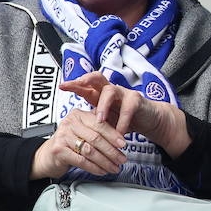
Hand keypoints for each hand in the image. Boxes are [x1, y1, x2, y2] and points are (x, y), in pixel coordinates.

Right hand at [30, 109, 127, 179]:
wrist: (47, 156)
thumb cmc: (70, 142)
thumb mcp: (84, 130)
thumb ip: (99, 128)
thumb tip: (123, 133)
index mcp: (79, 114)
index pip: (100, 124)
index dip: (114, 135)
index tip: (124, 144)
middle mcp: (69, 123)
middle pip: (96, 138)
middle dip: (112, 150)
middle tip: (122, 159)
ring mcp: (63, 136)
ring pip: (90, 150)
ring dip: (105, 161)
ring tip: (115, 167)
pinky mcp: (58, 150)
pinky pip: (81, 160)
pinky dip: (94, 167)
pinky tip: (102, 171)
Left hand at [60, 72, 188, 155]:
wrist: (149, 120)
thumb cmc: (124, 120)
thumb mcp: (106, 122)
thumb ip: (94, 122)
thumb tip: (74, 131)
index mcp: (100, 94)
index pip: (85, 86)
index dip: (74, 85)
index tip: (61, 85)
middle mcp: (110, 90)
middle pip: (97, 77)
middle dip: (86, 80)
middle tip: (78, 84)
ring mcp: (123, 93)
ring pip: (110, 91)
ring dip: (103, 105)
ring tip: (100, 120)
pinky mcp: (136, 99)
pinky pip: (128, 108)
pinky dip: (123, 122)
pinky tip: (119, 132)